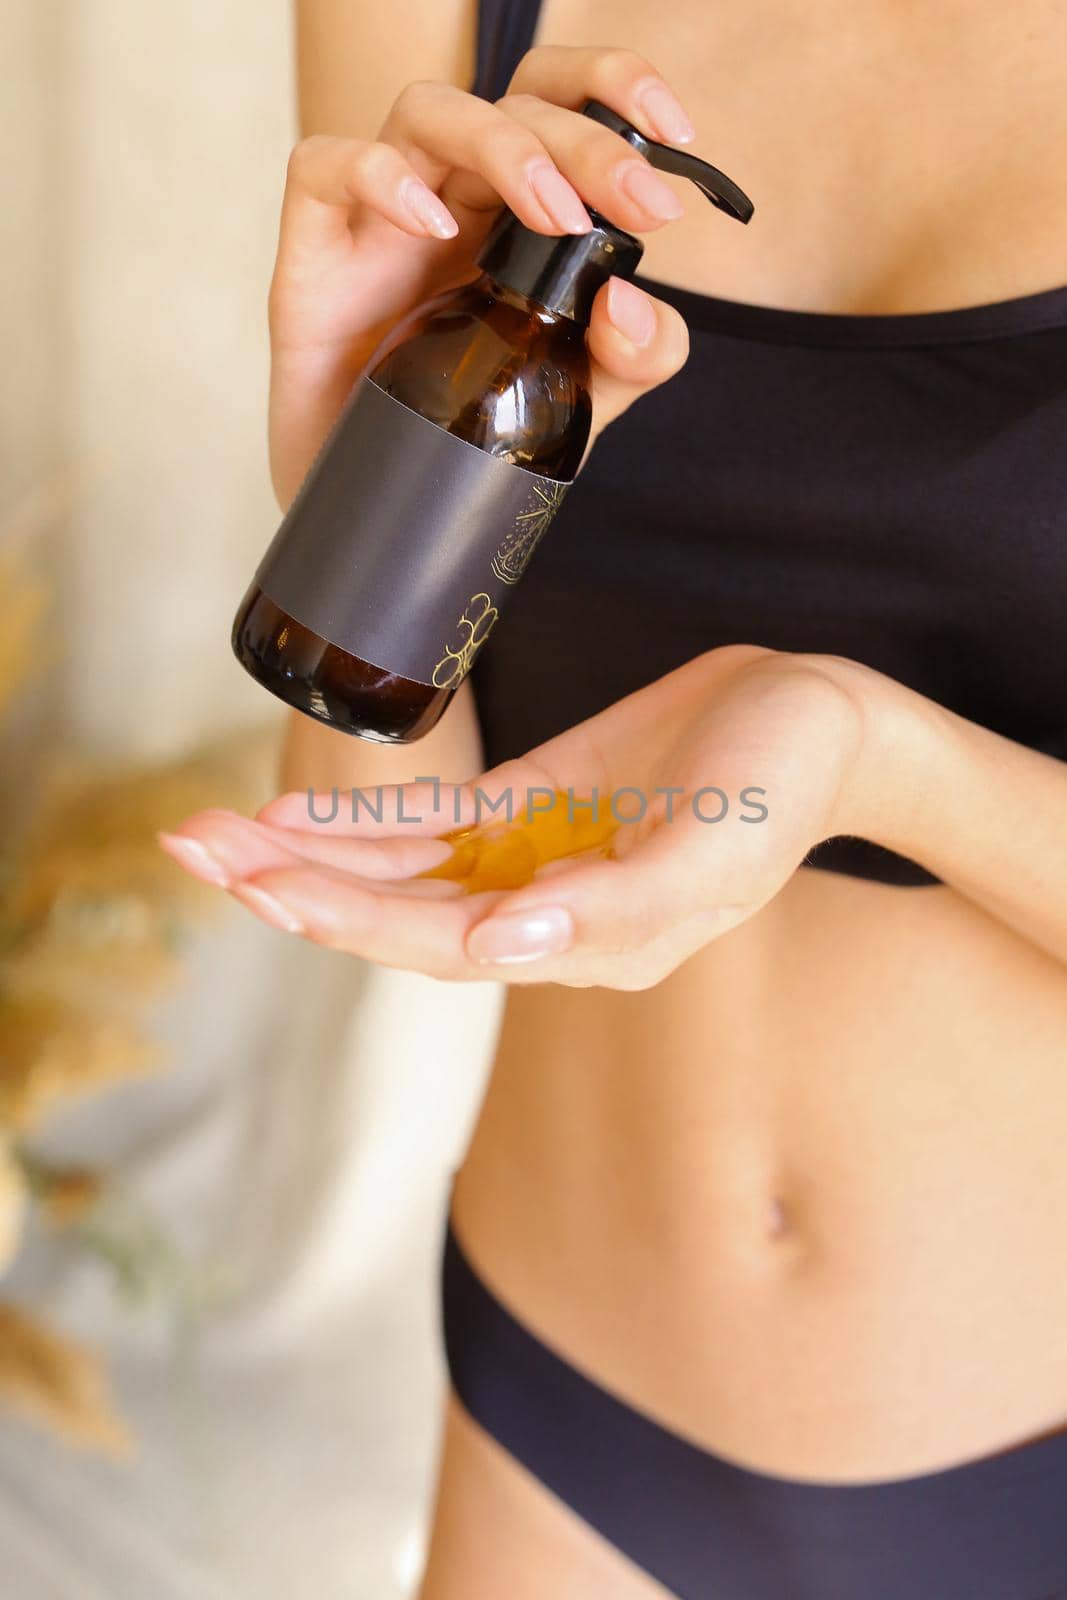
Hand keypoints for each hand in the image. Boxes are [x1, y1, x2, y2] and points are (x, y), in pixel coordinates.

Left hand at [160, 647, 880, 990]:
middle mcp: (538, 915)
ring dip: (302, 856)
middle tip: (188, 849)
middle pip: (389, 913)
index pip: (434, 941)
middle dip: (288, 886)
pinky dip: (357, 823)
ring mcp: (528, 861)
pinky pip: (425, 826)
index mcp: (581, 944)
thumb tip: (500, 945)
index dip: (341, 917)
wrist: (815, 720)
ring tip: (207, 835)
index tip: (256, 886)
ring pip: (393, 873)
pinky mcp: (528, 809)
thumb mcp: (715, 852)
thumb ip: (612, 911)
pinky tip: (286, 814)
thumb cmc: (779, 789)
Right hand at [269, 46, 695, 506]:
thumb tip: (631, 303)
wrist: (383, 510)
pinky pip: (321, 167)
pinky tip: (432, 229)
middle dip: (586, 143)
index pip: (558, 102)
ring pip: (427, 111)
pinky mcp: (314, 254)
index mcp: (513, 207)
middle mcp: (448, 196)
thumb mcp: (582, 399)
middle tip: (637, 206)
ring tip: (555, 217)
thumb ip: (634, 356)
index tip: (676, 137)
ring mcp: (377, 219)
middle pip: (510, 106)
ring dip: (503, 147)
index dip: (615, 87)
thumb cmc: (471, 433)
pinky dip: (378, 176)